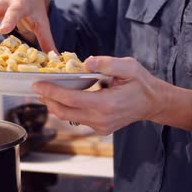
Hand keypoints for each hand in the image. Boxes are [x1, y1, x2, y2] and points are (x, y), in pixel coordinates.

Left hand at [32, 56, 191, 134]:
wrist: (154, 103)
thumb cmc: (142, 83)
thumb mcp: (128, 66)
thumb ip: (107, 63)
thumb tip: (86, 62)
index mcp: (105, 104)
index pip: (69, 99)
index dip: (50, 91)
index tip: (37, 84)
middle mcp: (100, 119)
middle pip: (64, 112)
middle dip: (48, 99)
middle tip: (38, 87)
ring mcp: (100, 127)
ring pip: (69, 118)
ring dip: (56, 105)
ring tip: (48, 91)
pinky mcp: (101, 129)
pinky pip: (78, 120)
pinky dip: (68, 109)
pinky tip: (65, 98)